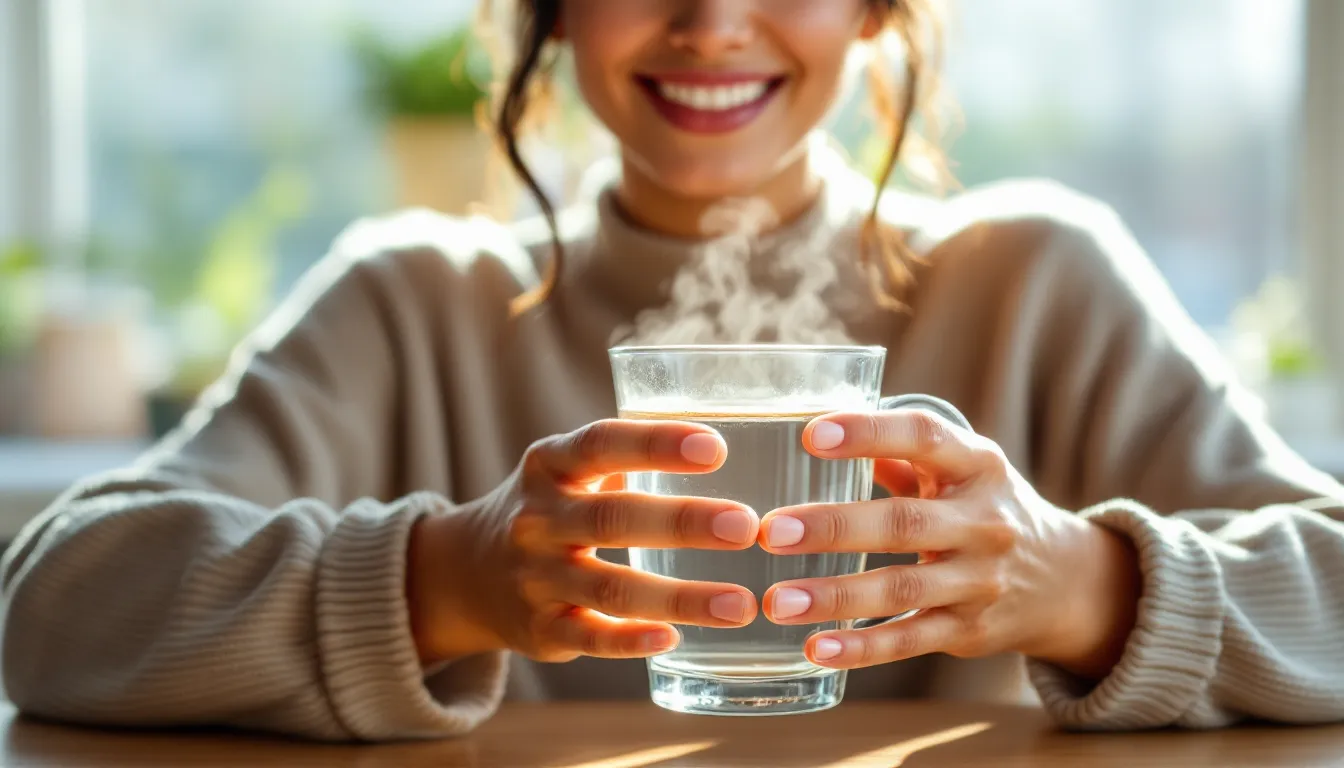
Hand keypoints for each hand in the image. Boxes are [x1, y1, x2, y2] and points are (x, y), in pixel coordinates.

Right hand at [406, 419, 760, 664]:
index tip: (714, 447)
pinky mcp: (540, 630)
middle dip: (681, 522)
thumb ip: (629, 456)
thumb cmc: (550, 508)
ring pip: (610, 587)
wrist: (466, 571)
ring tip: (740, 603)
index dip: (656, 444)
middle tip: (744, 525)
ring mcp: (535, 578)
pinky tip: (675, 638)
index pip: (600, 444)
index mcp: (549, 466)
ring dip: (680, 597)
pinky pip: (590, 637)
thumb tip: (727, 440)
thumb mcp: (568, 469)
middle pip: (612, 518)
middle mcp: (538, 520)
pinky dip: (631, 640)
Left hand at [758, 410, 1140, 679]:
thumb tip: (827, 426)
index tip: (810, 435)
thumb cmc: (984, 507)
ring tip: (777, 601)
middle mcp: (984, 522)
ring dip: (835, 596)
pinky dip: (862, 648)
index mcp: (978, 465)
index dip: (869, 433)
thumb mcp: (960, 468)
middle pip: (904, 523)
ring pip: (902, 589)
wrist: (1064, 579)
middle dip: (835, 527)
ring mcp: (980, 580)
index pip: (924, 437)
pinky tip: (816, 648)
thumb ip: (900, 452)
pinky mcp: (970, 629)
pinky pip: (910, 640)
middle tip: (772, 531)